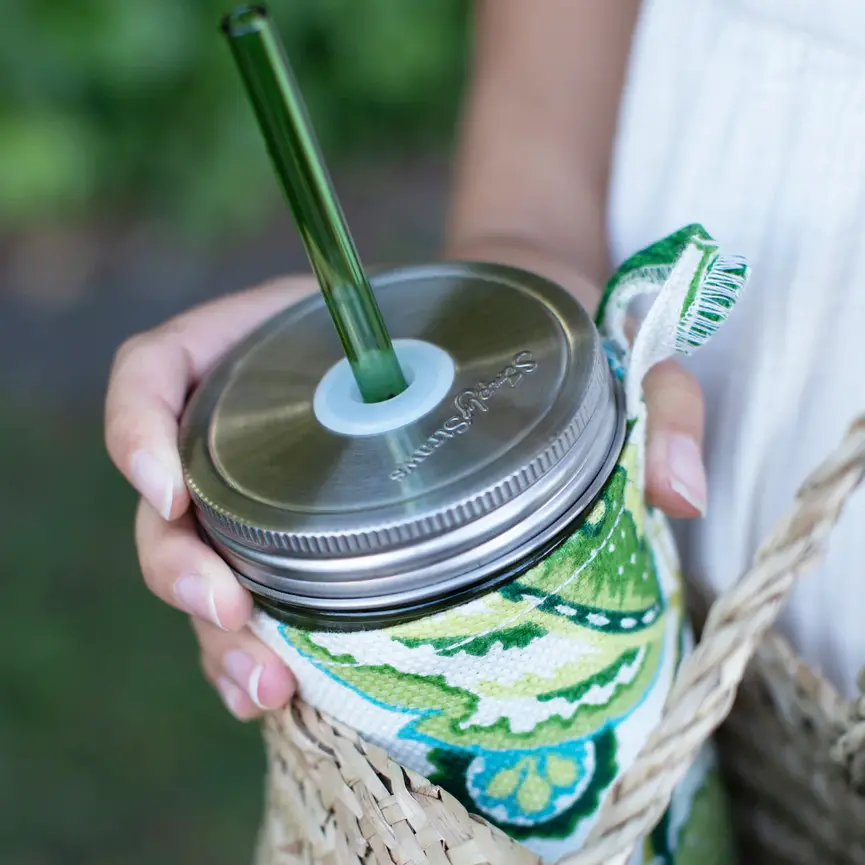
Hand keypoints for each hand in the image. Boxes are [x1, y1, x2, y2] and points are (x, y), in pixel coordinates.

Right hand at [105, 263, 705, 722]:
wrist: (543, 360)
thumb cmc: (556, 344)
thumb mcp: (609, 353)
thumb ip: (656, 401)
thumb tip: (678, 494)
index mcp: (293, 343)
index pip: (167, 366)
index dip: (136, 421)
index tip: (166, 484)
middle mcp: (273, 423)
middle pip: (173, 492)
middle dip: (177, 565)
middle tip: (234, 620)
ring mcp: (291, 490)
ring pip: (207, 560)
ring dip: (210, 631)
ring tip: (266, 688)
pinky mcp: (321, 545)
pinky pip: (263, 592)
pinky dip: (255, 644)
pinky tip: (291, 694)